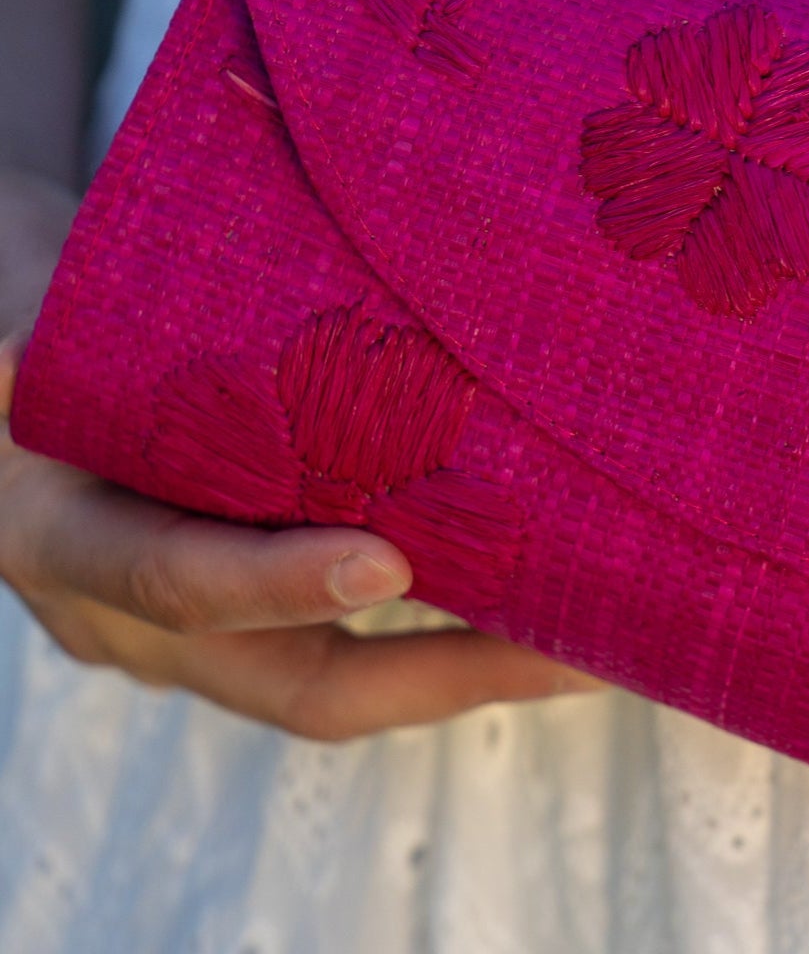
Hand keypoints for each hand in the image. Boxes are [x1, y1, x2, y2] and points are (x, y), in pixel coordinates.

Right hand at [0, 167, 603, 738]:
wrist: (6, 365)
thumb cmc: (14, 323)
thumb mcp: (17, 309)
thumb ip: (61, 309)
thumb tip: (127, 270)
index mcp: (61, 536)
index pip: (169, 582)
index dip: (274, 580)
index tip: (385, 559)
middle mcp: (136, 613)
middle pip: (309, 683)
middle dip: (453, 674)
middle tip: (574, 648)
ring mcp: (203, 628)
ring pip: (358, 673)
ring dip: (481, 660)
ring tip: (603, 632)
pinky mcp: (258, 610)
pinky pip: (371, 635)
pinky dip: (459, 619)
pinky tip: (554, 585)